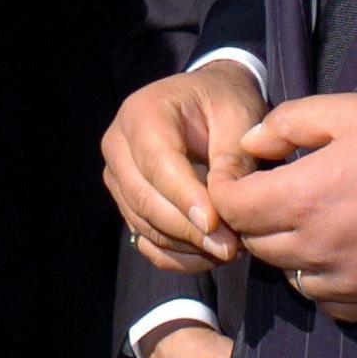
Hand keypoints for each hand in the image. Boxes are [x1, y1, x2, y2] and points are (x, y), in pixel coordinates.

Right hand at [103, 62, 267, 270]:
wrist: (208, 101)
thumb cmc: (224, 103)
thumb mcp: (239, 118)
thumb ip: (232, 161)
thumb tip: (220, 211)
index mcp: (142, 112)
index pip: (158, 163)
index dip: (185, 198)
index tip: (216, 224)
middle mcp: (118, 145)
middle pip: (145, 199)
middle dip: (188, 229)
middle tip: (231, 247)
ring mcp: (117, 177)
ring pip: (145, 225)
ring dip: (187, 245)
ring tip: (230, 249)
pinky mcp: (126, 203)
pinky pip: (146, 241)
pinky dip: (177, 256)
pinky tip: (210, 253)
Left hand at [212, 94, 356, 324]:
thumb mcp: (352, 111)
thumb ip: (289, 122)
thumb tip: (249, 142)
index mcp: (305, 197)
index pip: (233, 206)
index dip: (227, 186)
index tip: (242, 171)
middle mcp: (316, 248)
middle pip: (253, 242)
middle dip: (254, 215)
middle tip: (276, 187)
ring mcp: (343, 283)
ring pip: (286, 273)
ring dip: (286, 247)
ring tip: (312, 215)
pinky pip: (322, 298)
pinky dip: (320, 276)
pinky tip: (341, 245)